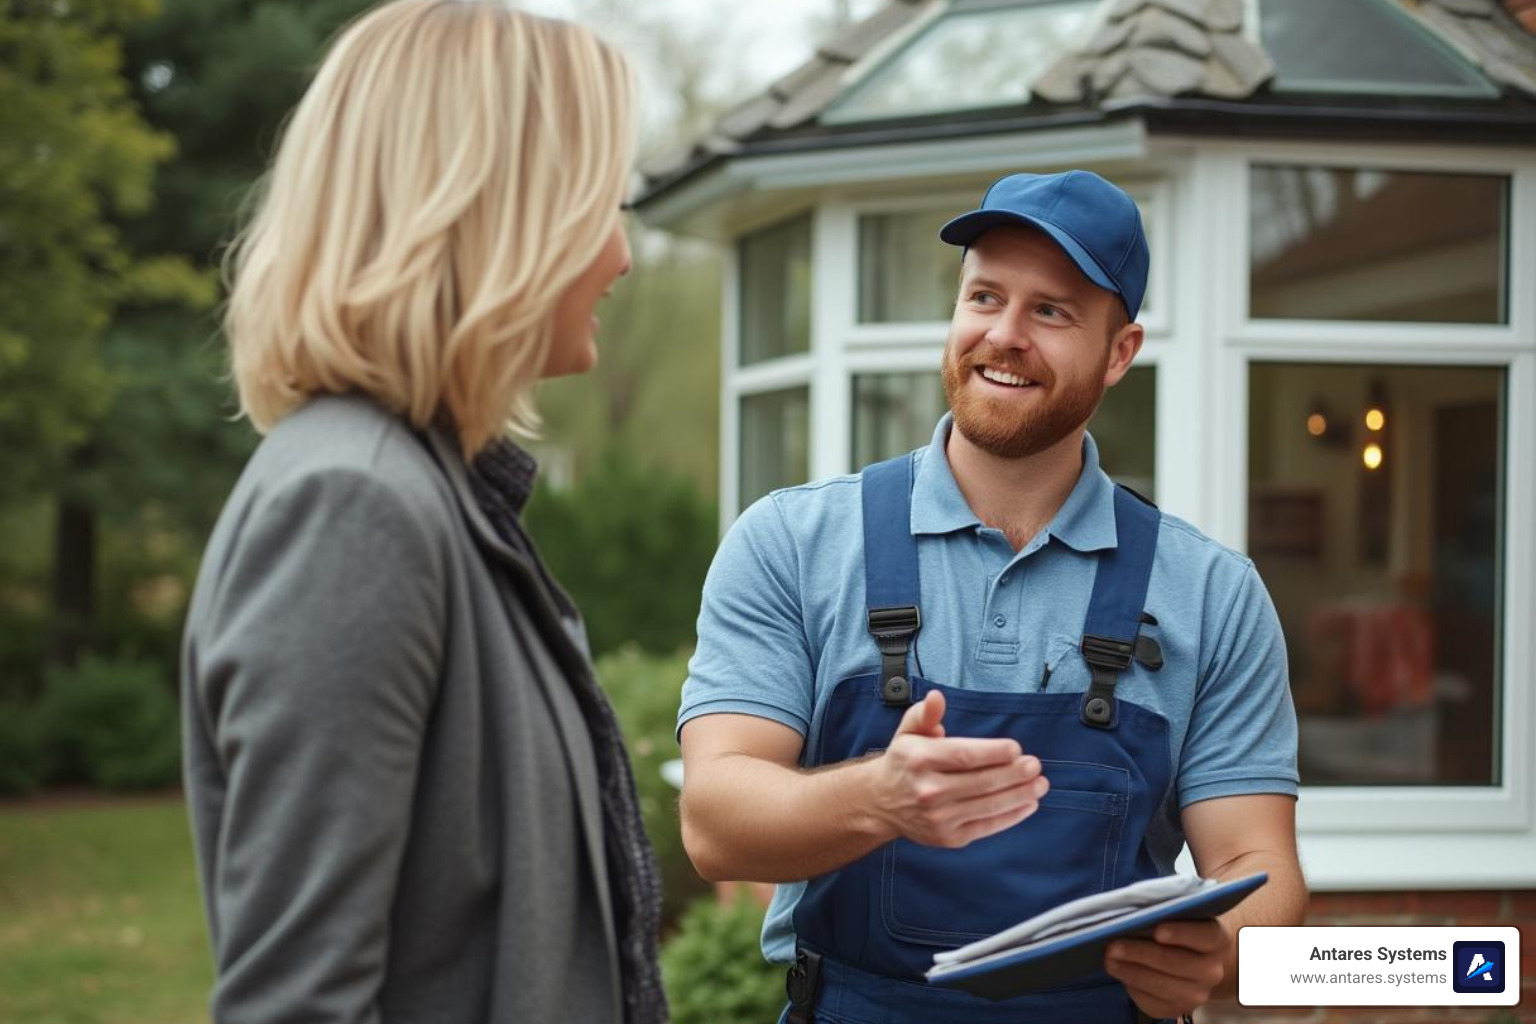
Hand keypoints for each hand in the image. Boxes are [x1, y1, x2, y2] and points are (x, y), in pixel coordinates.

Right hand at [868, 690, 1047, 848]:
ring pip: (989, 806)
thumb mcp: (908, 732)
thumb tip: (936, 697)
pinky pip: (987, 827)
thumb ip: (924, 714)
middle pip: (982, 783)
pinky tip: (1028, 804)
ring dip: (1020, 795)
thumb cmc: (904, 762)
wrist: (881, 803)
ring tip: (1040, 784)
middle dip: (1014, 774)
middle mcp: (929, 790)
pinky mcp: (949, 838)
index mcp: (920, 759)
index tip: (1016, 748)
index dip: (994, 752)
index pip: (965, 756)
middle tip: (1035, 765)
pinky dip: (1012, 816)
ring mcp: (940, 818)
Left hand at [1104, 918, 1230, 1018]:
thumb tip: (1132, 916)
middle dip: (1141, 953)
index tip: (1157, 930)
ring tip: (1109, 959)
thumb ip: (1163, 912)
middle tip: (1113, 945)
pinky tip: (1120, 973)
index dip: (1181, 933)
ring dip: (1131, 972)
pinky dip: (1133, 987)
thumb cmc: (1178, 927)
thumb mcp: (1178, 914)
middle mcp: (1212, 970)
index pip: (1204, 936)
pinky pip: (1153, 1002)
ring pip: (1162, 985)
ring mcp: (1198, 993)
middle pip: (1176, 962)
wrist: (1193, 958)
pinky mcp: (1179, 1009)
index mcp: (1217, 939)